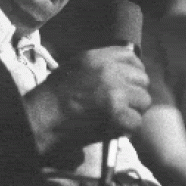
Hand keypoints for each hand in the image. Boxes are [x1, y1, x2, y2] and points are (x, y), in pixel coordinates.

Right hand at [24, 46, 150, 152]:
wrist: (42, 118)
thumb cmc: (54, 94)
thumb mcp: (75, 66)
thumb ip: (100, 63)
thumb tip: (124, 62)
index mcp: (98, 57)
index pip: (132, 57)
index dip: (133, 70)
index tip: (128, 81)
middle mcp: (110, 71)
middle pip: (142, 79)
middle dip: (135, 92)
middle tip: (124, 103)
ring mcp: (116, 93)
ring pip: (143, 100)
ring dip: (133, 110)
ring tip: (119, 116)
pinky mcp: (118, 115)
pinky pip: (136, 121)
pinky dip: (127, 128)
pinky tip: (115, 128)